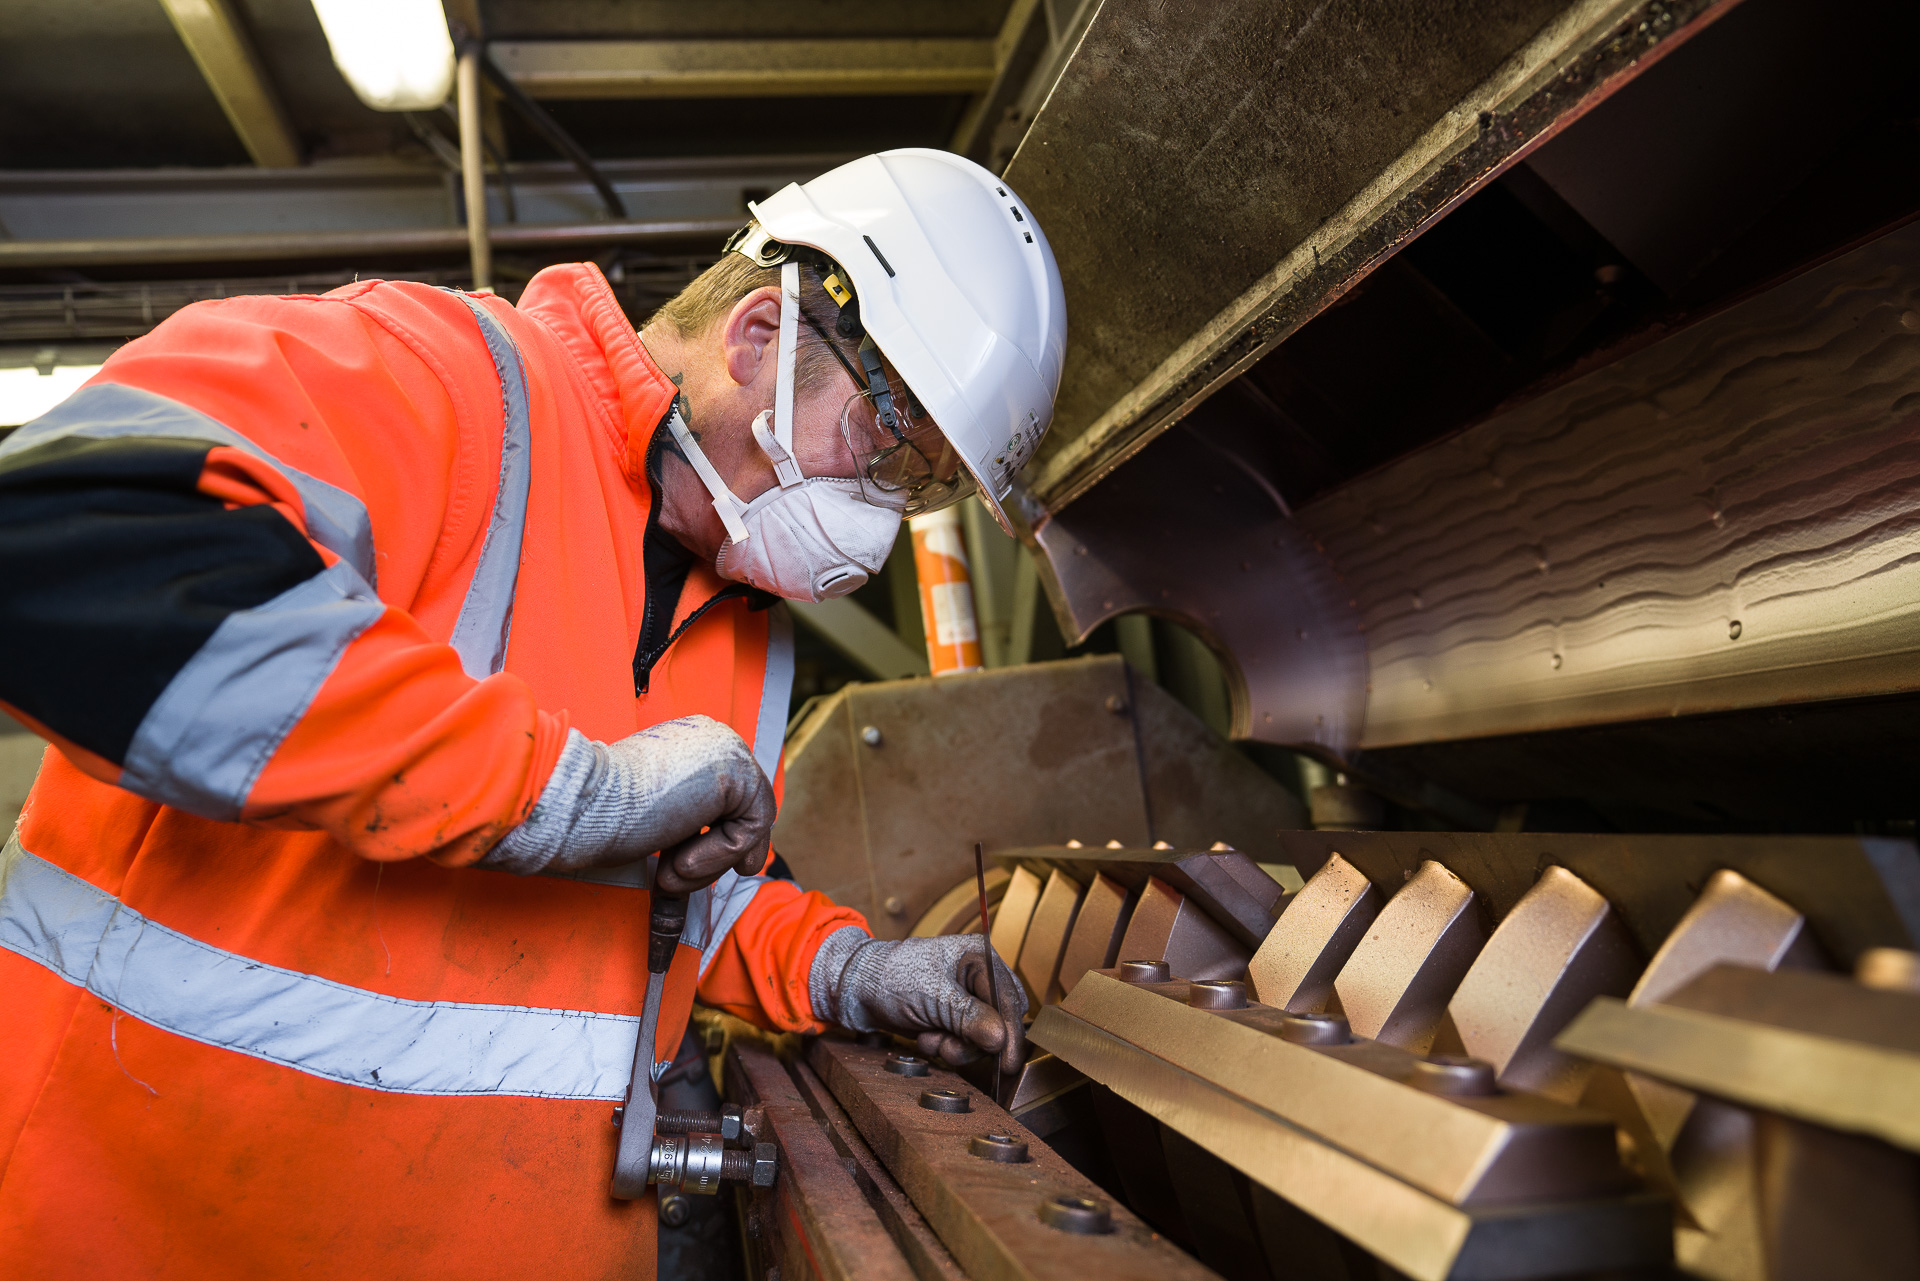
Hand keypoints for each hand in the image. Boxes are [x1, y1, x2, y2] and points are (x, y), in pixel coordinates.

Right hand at [480, 719, 774, 883]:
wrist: (581, 804)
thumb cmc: (602, 812)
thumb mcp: (655, 811)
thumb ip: (690, 819)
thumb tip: (734, 856)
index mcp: (693, 740)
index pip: (728, 795)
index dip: (719, 838)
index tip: (694, 869)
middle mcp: (716, 737)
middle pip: (745, 808)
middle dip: (720, 853)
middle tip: (678, 878)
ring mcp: (729, 751)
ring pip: (748, 825)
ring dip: (708, 862)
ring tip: (667, 873)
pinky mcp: (737, 773)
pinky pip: (750, 832)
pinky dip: (715, 858)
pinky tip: (675, 862)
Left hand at [810, 931, 1027, 1075]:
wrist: (855, 990)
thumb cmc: (889, 977)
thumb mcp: (932, 996)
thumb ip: (968, 1016)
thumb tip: (1001, 1038)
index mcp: (979, 956)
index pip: (1008, 999)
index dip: (1011, 1033)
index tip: (1009, 1062)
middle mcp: (977, 976)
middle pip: (1000, 1021)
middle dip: (975, 1041)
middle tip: (950, 1048)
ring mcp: (965, 999)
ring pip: (983, 1037)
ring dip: (957, 1047)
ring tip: (931, 1039)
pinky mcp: (952, 1017)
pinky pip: (964, 1042)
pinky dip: (947, 1047)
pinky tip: (926, 1038)